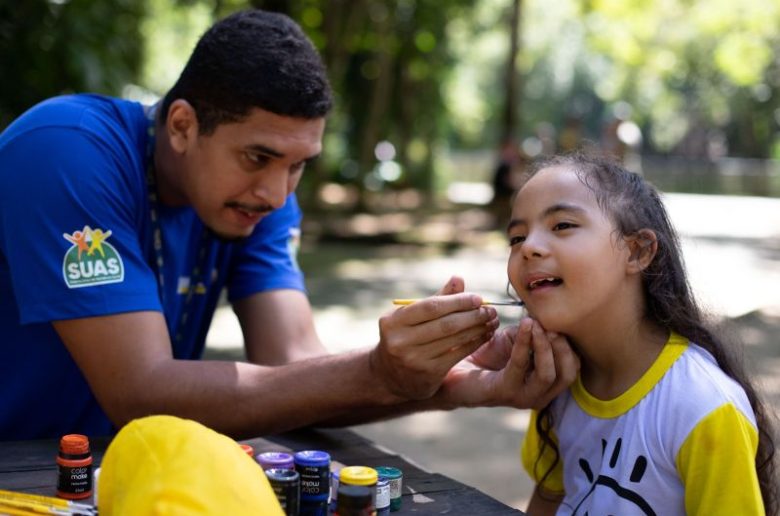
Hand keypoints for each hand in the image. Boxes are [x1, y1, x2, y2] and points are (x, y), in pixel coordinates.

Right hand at [369, 276, 499, 400]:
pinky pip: (458, 354)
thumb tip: (458, 279)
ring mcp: (414, 359)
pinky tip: (485, 335)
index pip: (431, 307)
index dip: (457, 301)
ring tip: (491, 321)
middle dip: (472, 315)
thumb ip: (436, 299)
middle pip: (445, 324)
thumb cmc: (405, 338)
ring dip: (477, 328)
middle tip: (491, 310)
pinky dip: (474, 342)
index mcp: (393, 321)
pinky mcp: (428, 374)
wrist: (390, 376)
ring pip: (454, 339)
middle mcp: (400, 341)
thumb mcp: (411, 318)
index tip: (478, 298)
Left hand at [442, 317, 578, 409]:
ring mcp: (522, 397)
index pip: (573, 366)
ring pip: (547, 374)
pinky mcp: (502, 392)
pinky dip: (523, 344)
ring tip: (535, 324)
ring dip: (544, 345)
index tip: (560, 320)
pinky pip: (519, 367)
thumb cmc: (486, 353)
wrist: (452, 366)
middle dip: (563, 346)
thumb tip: (546, 312)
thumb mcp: (515, 337)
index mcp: (545, 382)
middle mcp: (538, 394)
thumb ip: (532, 329)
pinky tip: (524, 327)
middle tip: (552, 324)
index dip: (570, 343)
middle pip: (567, 373)